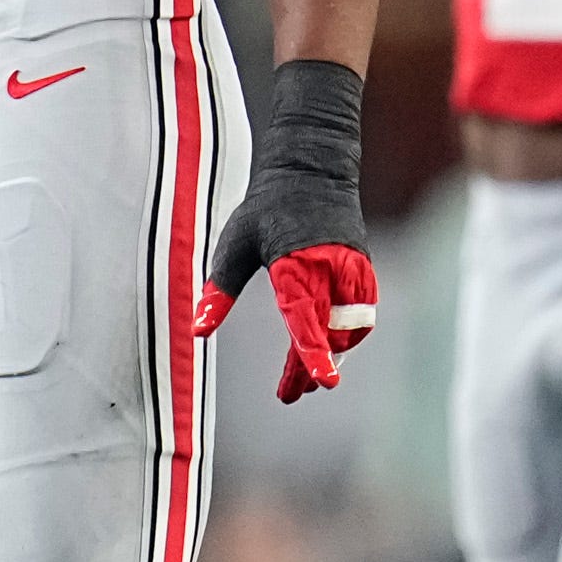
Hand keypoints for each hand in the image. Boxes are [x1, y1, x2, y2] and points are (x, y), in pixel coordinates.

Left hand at [192, 59, 378, 401]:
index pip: (304, 318)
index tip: (321, 383)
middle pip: (329, 332)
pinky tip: (328, 346)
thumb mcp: (234, 245)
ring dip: (332, 353)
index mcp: (295, 263)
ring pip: (350, 327)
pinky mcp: (362, 269)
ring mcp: (352, 269)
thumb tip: (198, 330)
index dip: (312, 354)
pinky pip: (361, 313)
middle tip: (293, 393)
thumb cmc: (266, 207)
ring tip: (306, 377)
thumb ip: (218, 290)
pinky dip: (346, 333)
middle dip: (313, 366)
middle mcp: (330, 268)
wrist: (313, 167)